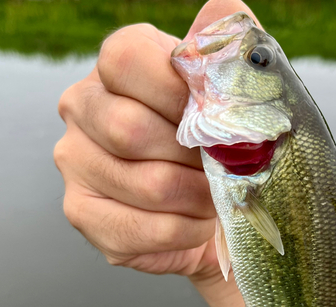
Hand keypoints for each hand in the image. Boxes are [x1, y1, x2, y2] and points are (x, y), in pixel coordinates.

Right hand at [54, 0, 258, 279]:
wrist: (212, 211)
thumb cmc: (220, 150)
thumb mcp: (233, 97)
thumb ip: (226, 53)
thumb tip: (223, 9)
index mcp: (116, 70)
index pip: (128, 59)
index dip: (181, 94)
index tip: (218, 120)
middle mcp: (83, 109)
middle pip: (131, 128)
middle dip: (195, 158)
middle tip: (224, 169)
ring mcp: (76, 163)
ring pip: (147, 184)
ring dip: (200, 198)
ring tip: (216, 199)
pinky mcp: (84, 214)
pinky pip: (145, 229)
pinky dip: (187, 231)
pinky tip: (198, 224)